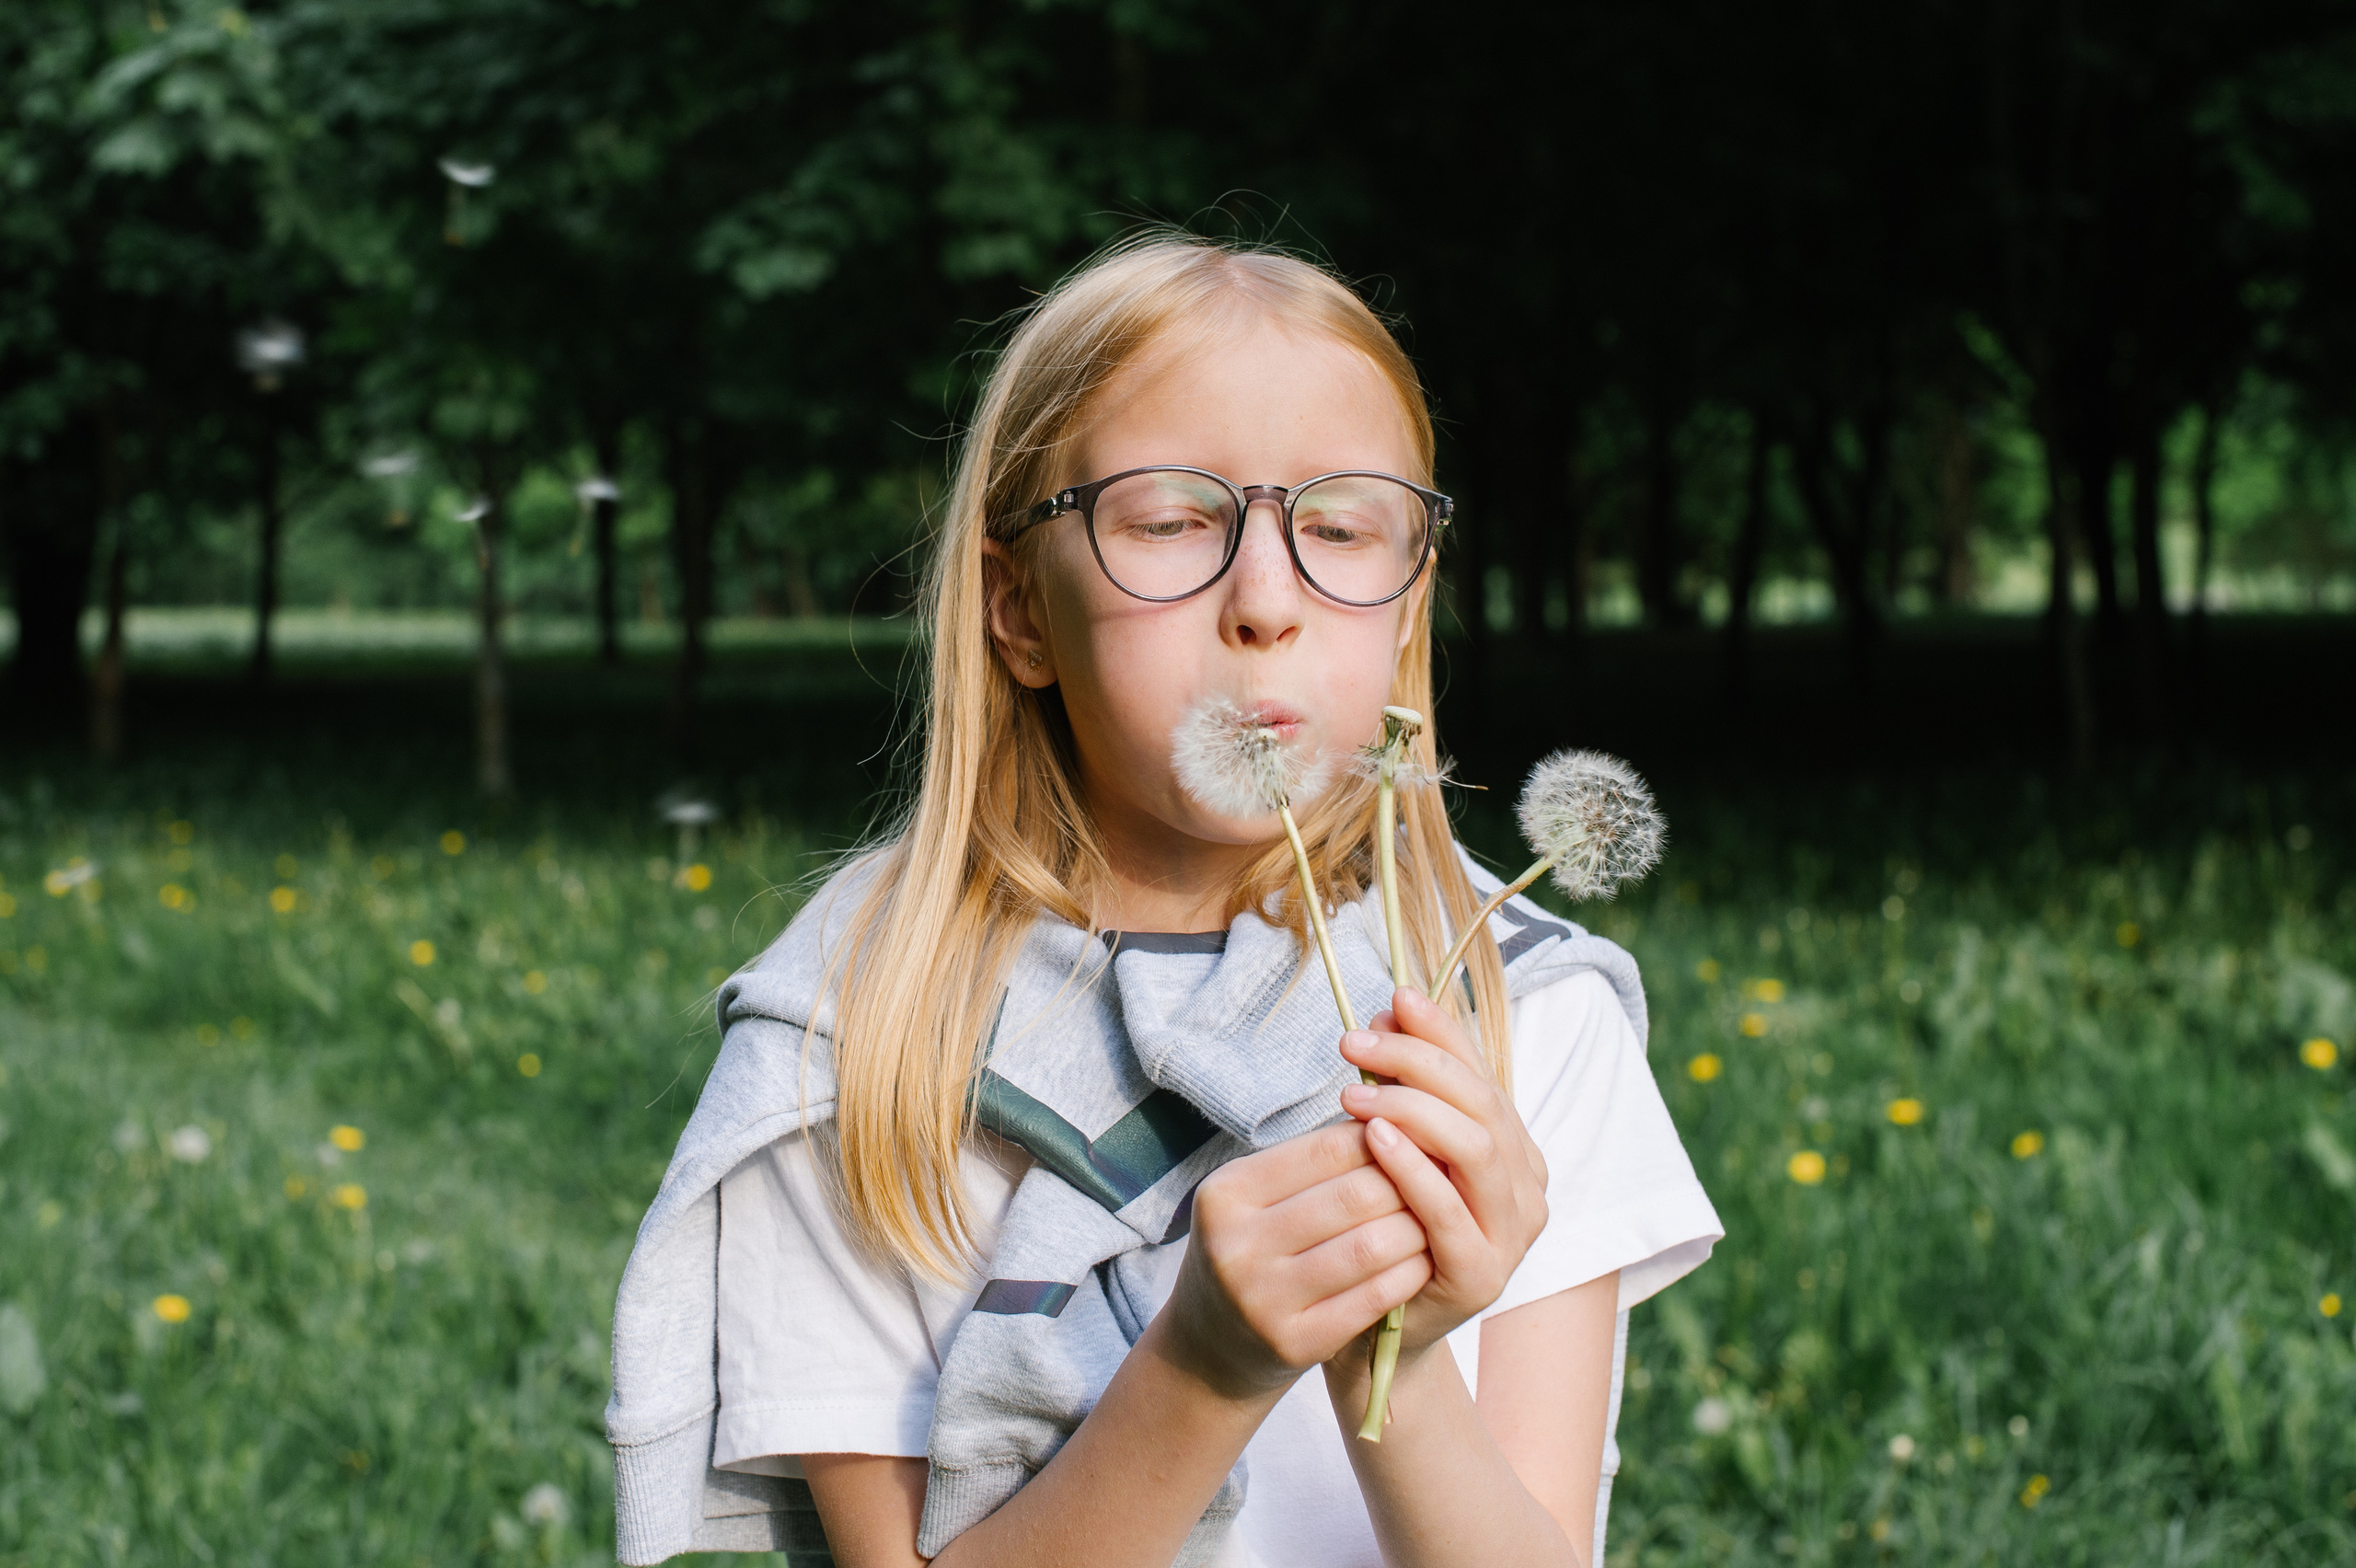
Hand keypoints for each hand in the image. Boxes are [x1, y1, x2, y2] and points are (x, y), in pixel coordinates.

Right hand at [1160, 1119, 1434, 1403]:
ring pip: (1371, 1246)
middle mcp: (1237, 1245)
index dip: (1383, 1140)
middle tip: (1438, 1181)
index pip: (1328, 1147)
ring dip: (1416, 1229)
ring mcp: (1263, 1300)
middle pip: (1355, 1195)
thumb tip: (1393, 1117)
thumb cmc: (1250, 1252)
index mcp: (1226, 1193)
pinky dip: (1409, 1274)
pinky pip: (1375, 1297)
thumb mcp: (1256, 1199)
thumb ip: (1313, 1161)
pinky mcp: (1294, 1343)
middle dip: (1407, 1184)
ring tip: (1434, 1219)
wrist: (1209, 1348)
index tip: (1413, 1141)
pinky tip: (1422, 1262)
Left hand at [1335, 986, 1548, 1361]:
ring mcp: (1513, 1234)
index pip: (1483, 1073)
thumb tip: (1393, 1007)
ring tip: (1353, 1093)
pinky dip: (1413, 1168)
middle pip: (1482, 1102)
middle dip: (1416, 1062)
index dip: (1442, 1031)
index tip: (1392, 999)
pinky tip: (1373, 1139)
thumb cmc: (1384, 1228)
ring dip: (1413, 1109)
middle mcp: (1528, 1186)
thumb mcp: (1395, 1148)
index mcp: (1515, 1148)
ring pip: (1476, 1147)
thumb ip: (1404, 1086)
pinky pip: (1451, 1210)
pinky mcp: (1483, 1274)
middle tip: (1352, 1043)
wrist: (1375, 1330)